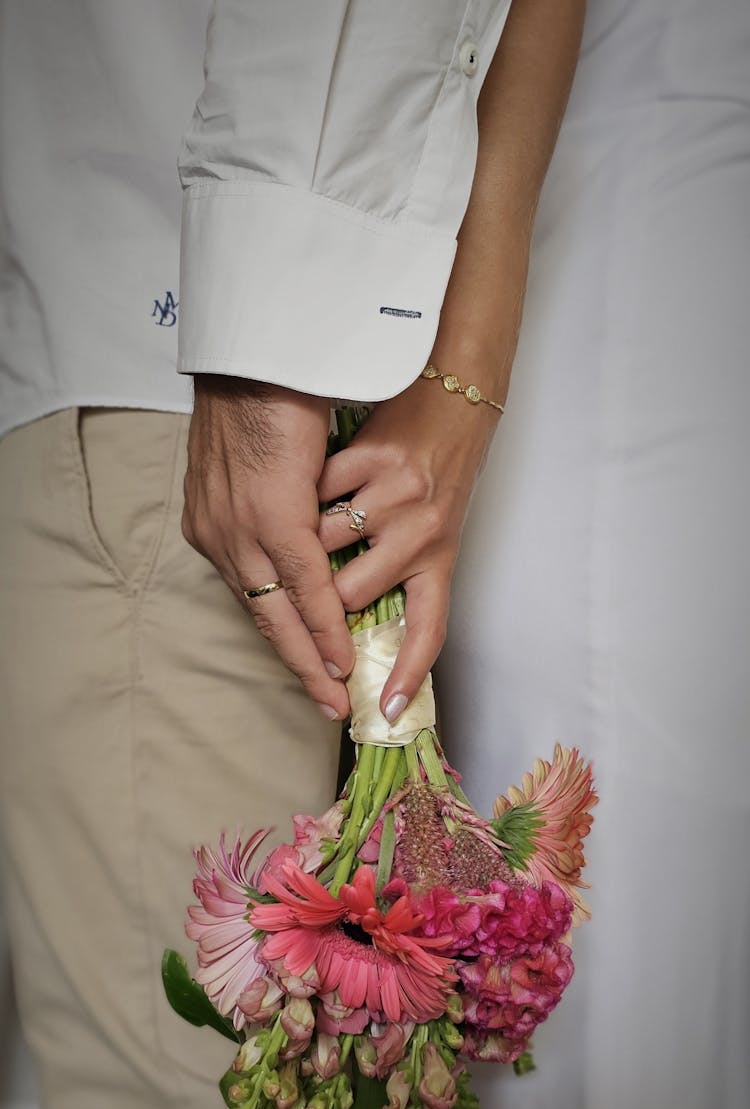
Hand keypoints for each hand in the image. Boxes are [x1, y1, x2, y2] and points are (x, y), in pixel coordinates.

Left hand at [183, 376, 353, 718]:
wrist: (259, 344)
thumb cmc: (262, 388)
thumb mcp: (249, 456)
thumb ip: (260, 499)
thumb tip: (283, 522)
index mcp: (210, 524)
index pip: (247, 595)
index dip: (279, 634)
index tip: (304, 665)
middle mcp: (217, 535)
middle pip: (260, 616)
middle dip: (296, 664)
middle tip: (324, 704)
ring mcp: (241, 530)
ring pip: (280, 610)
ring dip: (314, 656)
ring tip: (340, 690)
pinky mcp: (273, 517)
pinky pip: (304, 585)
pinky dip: (325, 623)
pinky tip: (342, 653)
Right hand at [318, 376, 498, 721]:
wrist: (451, 390)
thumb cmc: (439, 463)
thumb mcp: (434, 529)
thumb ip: (399, 574)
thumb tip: (351, 627)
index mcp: (442, 556)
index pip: (428, 631)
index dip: (407, 674)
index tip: (382, 712)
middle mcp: (424, 532)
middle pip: (347, 597)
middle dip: (317, 605)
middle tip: (298, 606)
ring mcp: (397, 496)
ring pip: (323, 546)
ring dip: (302, 545)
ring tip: (291, 537)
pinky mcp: (372, 457)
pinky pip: (318, 493)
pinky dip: (302, 494)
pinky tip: (297, 489)